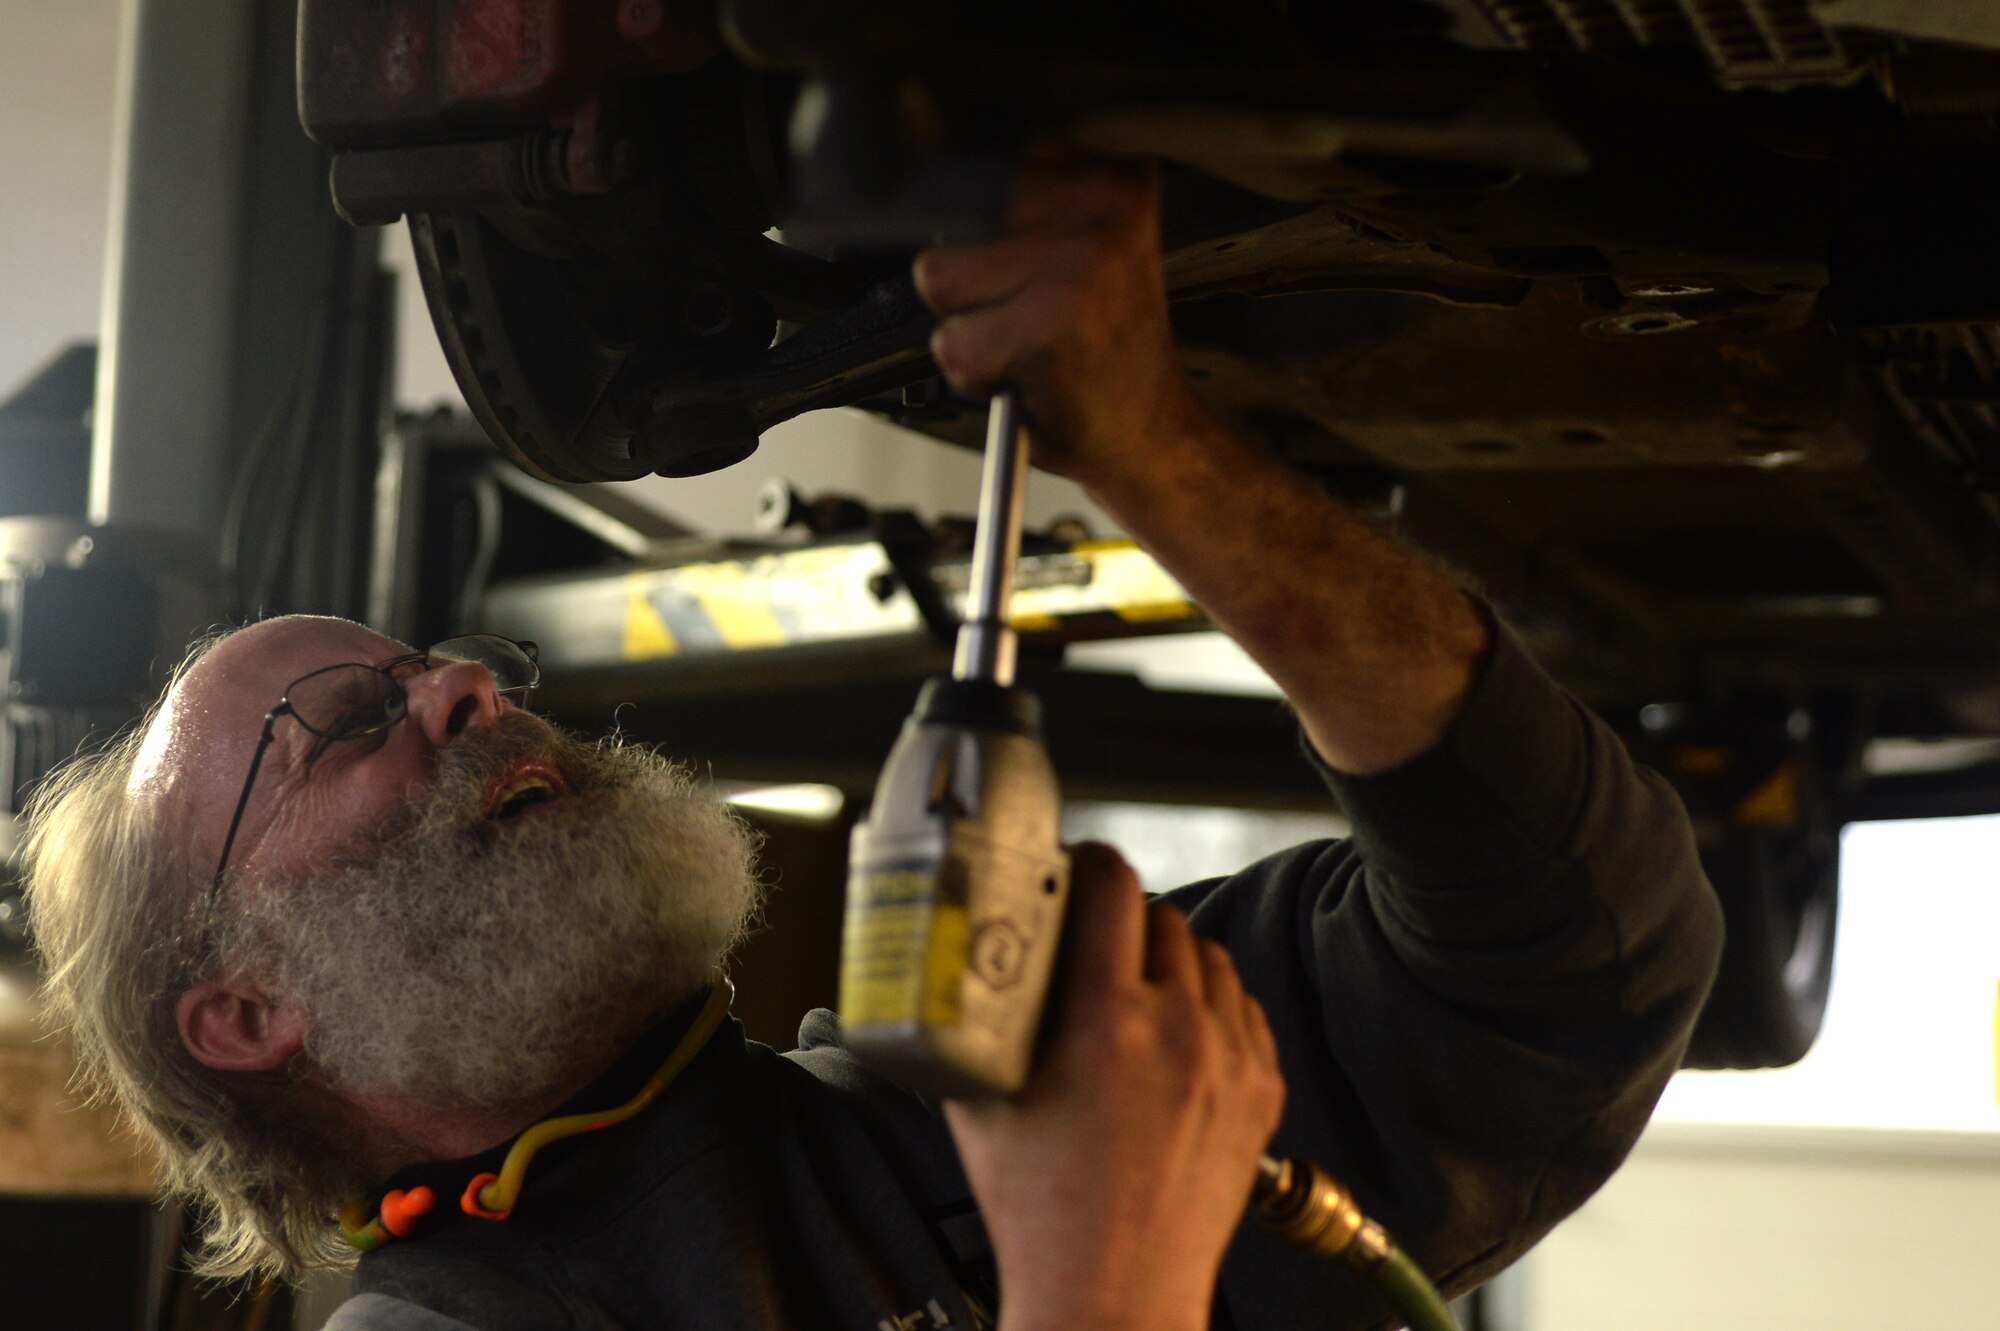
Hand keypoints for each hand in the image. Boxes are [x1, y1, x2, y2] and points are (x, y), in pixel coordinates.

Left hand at [913, 161, 1203, 487]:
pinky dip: (975, 375)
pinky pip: (952, 343)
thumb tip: (929, 185)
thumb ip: (1023, 199)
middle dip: (974, 279)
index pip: (977, 168)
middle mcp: (1102, 200)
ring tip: (1031, 343)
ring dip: (970, 326)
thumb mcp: (1082, 245)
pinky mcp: (1050, 322)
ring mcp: (1078, 261)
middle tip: (1037, 315)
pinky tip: (1031, 377)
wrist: (1152, 435)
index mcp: (1110, 170)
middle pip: (951, 219)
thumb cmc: (1105, 349)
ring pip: (940, 278)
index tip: (1029, 267)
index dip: (983, 231)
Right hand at [943, 843, 1285, 1330]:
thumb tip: (968, 958)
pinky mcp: (1262, 1094)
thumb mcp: (981, 1098)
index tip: (1075, 864)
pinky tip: (1177, 1029)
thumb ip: (979, 1017)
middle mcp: (1178, 1032)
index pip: (1111, 886)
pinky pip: (1245, 1008)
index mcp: (1104, 1022)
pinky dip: (1212, 1004)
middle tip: (1091, 937)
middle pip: (1163, 914)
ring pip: (1211, 957)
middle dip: (1123, 917)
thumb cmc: (1040, 1212)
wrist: (1113, 1294)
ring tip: (1134, 986)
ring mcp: (1229, 1063)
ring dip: (1172, 957)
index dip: (1088, 861)